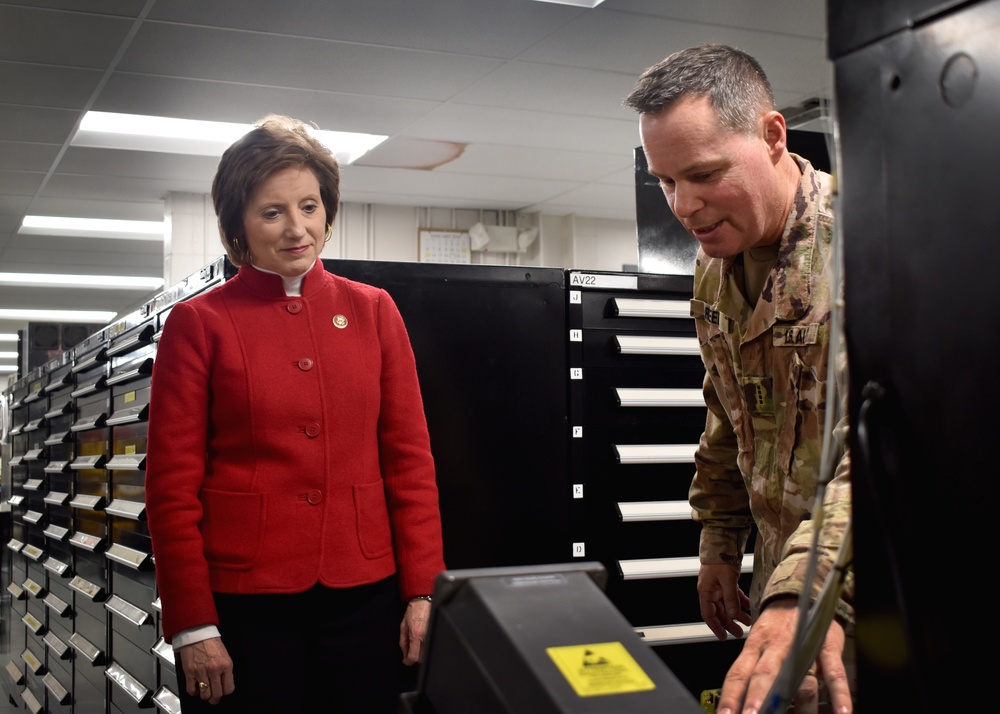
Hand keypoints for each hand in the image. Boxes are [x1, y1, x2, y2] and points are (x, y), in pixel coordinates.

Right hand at [177, 636, 234, 704]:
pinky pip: (192, 690)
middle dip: (215, 698)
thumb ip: (225, 670)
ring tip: (204, 691)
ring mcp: (201, 672)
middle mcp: (214, 669)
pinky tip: (196, 687)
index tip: (223, 691)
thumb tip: (224, 683)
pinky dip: (194, 692)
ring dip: (205, 695)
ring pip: (205, 695)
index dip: (225, 692)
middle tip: (213, 696)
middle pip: (217, 694)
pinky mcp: (190, 672)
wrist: (197, 634)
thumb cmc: (210, 642)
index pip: (229, 688)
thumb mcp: (224, 655)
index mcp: (226, 665)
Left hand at [399, 598, 430, 664]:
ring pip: (428, 653)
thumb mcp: (403, 626)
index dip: (409, 661)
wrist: (424, 601)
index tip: (407, 661)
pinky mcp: (437, 632)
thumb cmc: (413, 611)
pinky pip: (433, 645)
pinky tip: (425, 641)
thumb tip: (405, 656)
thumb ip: (403, 643)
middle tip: (412, 651)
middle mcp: (426, 636)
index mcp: (416, 634)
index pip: (414, 656)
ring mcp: (433, 634)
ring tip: (419, 645)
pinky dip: (428, 647)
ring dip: (422, 653)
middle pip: (422, 657)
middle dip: (416, 657)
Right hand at [698, 563, 751, 639]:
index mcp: (705, 591)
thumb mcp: (727, 580)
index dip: (715, 627)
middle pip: (719, 612)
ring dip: (737, 614)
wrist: (722, 542)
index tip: (723, 637)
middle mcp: (711, 591)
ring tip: (748, 621)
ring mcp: (718, 586)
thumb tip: (733, 616)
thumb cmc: (720, 559)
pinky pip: (733, 596)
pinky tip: (749, 607)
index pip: (708, 615)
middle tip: (739, 633)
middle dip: (729, 623)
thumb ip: (731, 598)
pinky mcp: (726, 582)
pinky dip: (741, 602)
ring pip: (727, 605)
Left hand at [715, 599, 852, 713]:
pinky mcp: (827, 645)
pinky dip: (840, 694)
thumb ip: (754, 672)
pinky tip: (843, 711)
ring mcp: (803, 645)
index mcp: (755, 646)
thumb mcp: (759, 644)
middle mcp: (776, 646)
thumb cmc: (777, 625)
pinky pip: (834, 672)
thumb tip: (743, 701)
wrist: (802, 593)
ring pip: (801, 679)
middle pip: (764, 675)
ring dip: (801, 707)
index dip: (731, 696)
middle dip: (756, 699)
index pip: (738, 673)